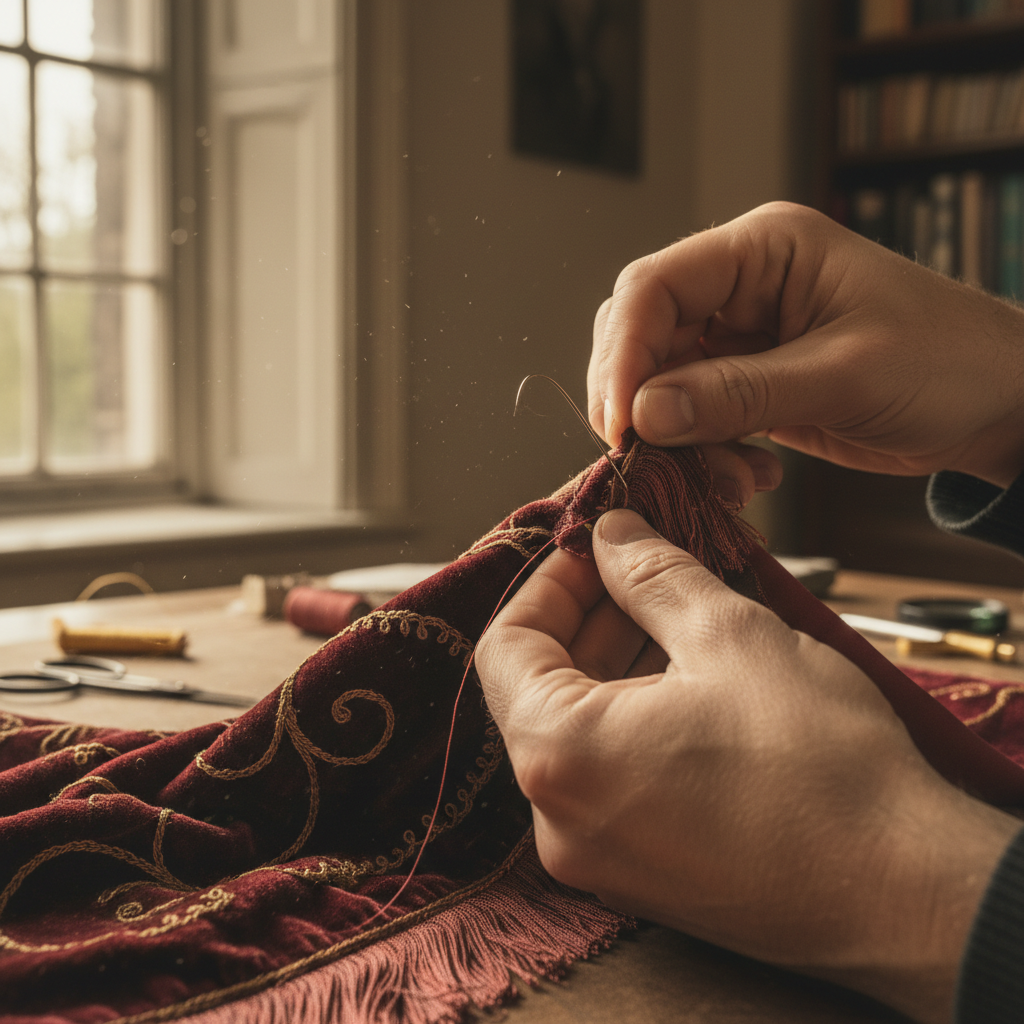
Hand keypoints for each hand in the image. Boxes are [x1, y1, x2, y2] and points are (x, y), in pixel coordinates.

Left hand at [475, 509, 1021, 1023]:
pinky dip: (638, 722)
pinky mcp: (644, 877)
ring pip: (582, 735)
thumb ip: (651, 574)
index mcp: (558, 755)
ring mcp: (599, 858)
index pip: (505, 646)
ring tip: (682, 621)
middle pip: (542, 690)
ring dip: (619, 669)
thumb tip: (610, 535)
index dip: (549, 584)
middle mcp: (558, 821)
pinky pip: (614, 780)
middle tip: (647, 574)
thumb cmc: (817, 762)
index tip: (596, 553)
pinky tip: (696, 685)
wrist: (905, 893)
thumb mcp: (729, 635)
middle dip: (592, 621)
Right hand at [588, 202, 1023, 488]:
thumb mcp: (843, 376)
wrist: (1000, 405)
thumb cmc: (948, 364)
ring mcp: (741, 335)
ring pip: (659, 380)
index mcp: (763, 249)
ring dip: (671, 436)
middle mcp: (741, 284)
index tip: (620, 422)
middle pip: (642, 331)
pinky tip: (743, 476)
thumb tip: (643, 417)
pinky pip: (693, 415)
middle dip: (635, 397)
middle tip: (643, 456)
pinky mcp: (748, 382)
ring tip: (721, 477)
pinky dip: (701, 453)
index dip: (623, 353)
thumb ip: (738, 395)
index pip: (655, 286)